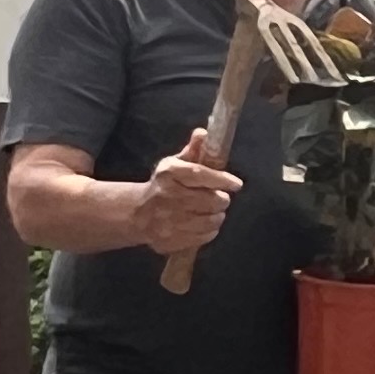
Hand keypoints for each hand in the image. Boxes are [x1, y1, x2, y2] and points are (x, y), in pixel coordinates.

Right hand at [132, 141, 239, 257]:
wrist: (138, 214)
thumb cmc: (164, 186)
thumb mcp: (174, 165)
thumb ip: (193, 151)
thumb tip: (204, 133)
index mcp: (169, 174)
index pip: (200, 174)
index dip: (222, 179)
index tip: (236, 184)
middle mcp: (167, 197)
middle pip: (211, 200)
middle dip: (221, 199)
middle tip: (219, 198)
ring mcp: (168, 221)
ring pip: (211, 220)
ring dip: (217, 215)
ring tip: (211, 210)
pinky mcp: (171, 240)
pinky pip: (204, 237)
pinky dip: (209, 231)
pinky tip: (202, 223)